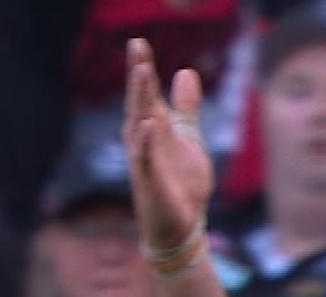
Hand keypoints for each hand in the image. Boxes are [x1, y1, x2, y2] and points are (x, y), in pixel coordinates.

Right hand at [122, 38, 213, 251]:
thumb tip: (186, 71)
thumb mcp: (188, 138)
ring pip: (139, 126)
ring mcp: (145, 161)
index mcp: (153, 129)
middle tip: (137, 47)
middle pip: (139, 103)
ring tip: (142, 73)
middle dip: (139, 76)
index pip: (146, 95)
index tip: (139, 42)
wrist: (181, 225)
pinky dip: (146, 143)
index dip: (143, 69)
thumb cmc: (180, 182)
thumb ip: (186, 107)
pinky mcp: (151, 183)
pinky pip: (146, 160)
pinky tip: (148, 124)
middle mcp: (144, 141)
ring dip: (139, 100)